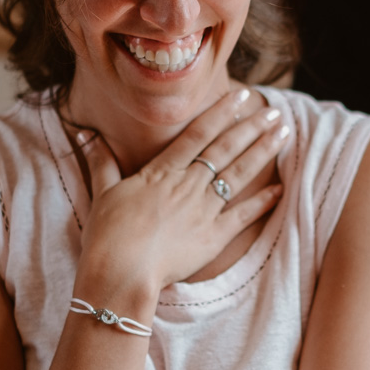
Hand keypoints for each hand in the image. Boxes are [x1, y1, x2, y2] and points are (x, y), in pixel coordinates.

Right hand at [76, 88, 289, 291]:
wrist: (122, 272)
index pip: (198, 134)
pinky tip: (280, 188)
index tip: (241, 97)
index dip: (222, 113)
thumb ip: (102, 162)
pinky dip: (263, 202)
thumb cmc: (108, 235)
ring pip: (239, 174)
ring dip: (263, 152)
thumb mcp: (102, 193)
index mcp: (162, 171)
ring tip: (283, 134)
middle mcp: (188, 185)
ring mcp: (204, 210)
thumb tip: (86, 136)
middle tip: (273, 112)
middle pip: (226, 149)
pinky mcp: (214, 238)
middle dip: (252, 128)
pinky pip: (244, 216)